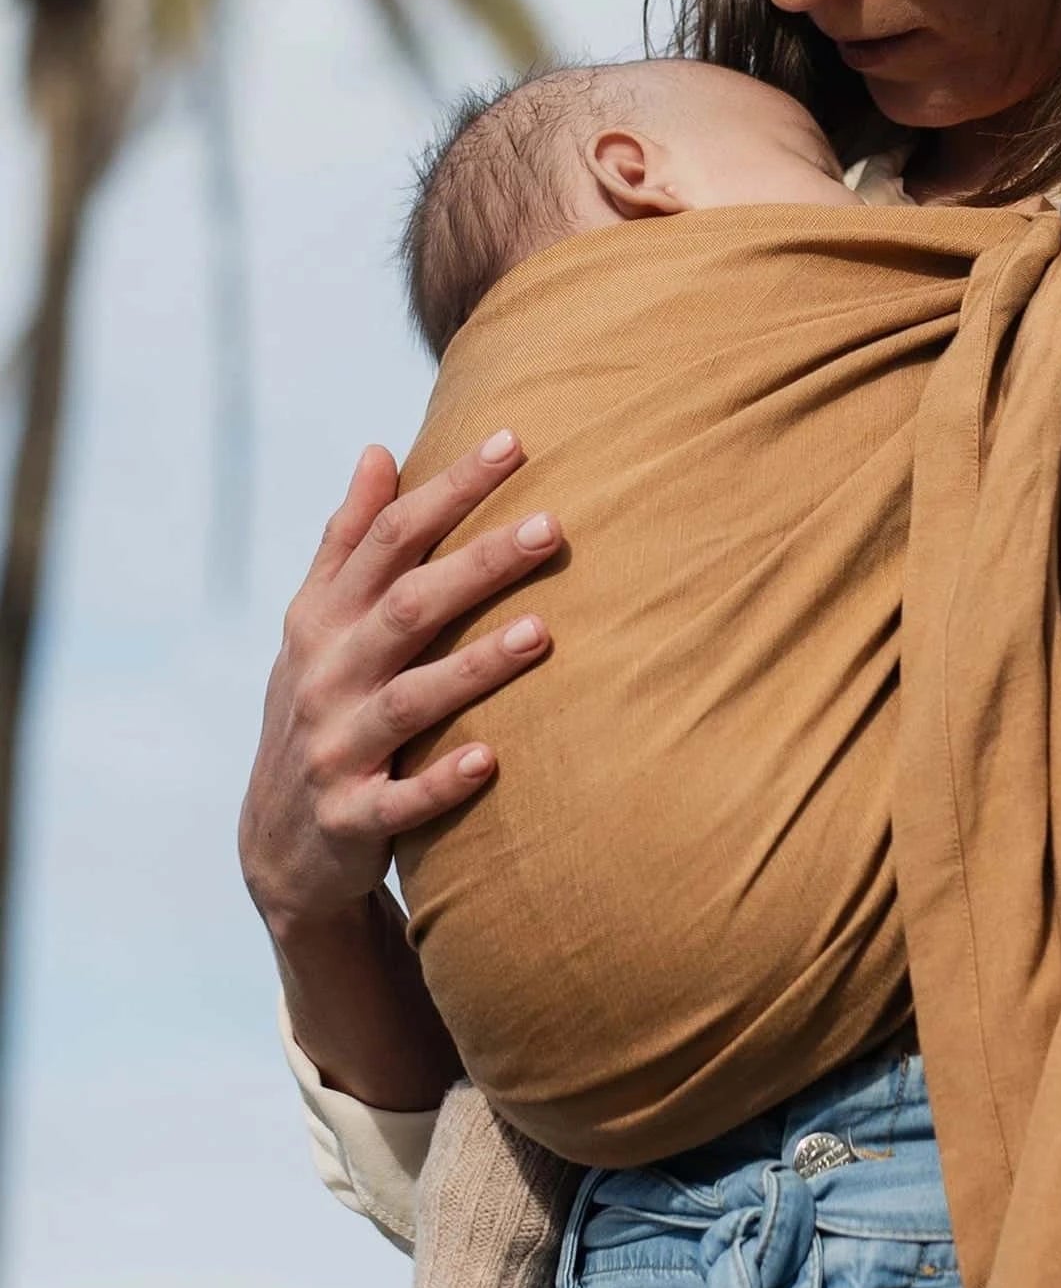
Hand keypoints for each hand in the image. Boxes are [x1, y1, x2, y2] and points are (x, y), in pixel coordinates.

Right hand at [238, 431, 560, 937]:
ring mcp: (336, 748)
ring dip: (474, 666)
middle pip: (407, 607)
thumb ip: (349, 540)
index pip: (389, 539)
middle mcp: (326, 676)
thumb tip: (378, 450)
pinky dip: (443, 781)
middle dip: (478, 564)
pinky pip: (402, 801)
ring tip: (541, 633)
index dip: (448, 490)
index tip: (513, 441)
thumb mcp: (318, 624)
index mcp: (323, 620)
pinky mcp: (353, 818)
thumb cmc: (322, 709)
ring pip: (410, 700)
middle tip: (553, 525)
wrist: (280, 846)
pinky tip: (493, 760)